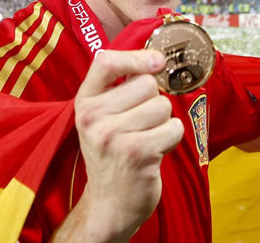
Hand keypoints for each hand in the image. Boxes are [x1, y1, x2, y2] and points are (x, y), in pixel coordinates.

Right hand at [73, 49, 183, 240]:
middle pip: (147, 84)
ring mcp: (113, 135)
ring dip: (163, 122)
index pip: (106, 62)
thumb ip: (119, 86)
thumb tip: (157, 59)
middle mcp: (93, 117)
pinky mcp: (137, 152)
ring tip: (146, 138)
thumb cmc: (112, 151)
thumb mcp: (102, 116)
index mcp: (84, 102)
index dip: (136, 57)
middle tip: (140, 124)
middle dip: (153, 101)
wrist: (109, 203)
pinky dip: (172, 138)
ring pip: (163, 105)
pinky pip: (174, 127)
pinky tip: (155, 151)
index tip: (157, 61)